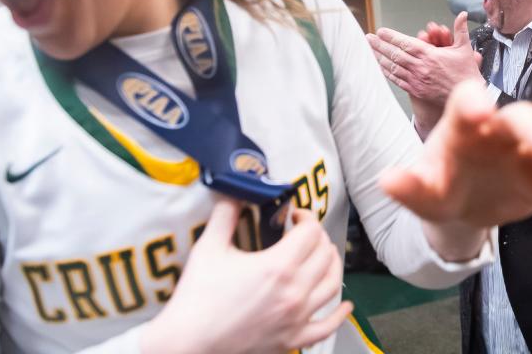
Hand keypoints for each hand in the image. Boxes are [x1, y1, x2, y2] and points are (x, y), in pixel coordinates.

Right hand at [141, 200, 351, 353]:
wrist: (186, 343)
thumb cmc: (196, 297)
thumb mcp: (209, 248)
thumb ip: (225, 214)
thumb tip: (234, 192)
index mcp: (278, 266)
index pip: (311, 231)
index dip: (305, 217)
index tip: (294, 216)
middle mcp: (294, 291)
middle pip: (326, 254)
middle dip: (318, 237)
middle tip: (304, 234)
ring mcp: (296, 317)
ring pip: (333, 284)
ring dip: (332, 265)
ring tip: (323, 256)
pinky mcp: (292, 339)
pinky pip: (327, 326)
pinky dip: (339, 314)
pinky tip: (345, 305)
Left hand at [367, 12, 482, 133]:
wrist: (466, 97)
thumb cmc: (466, 73)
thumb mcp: (465, 49)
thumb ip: (461, 30)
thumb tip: (463, 14)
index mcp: (430, 55)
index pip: (406, 43)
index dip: (391, 37)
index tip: (381, 32)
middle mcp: (421, 67)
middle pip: (395, 54)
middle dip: (380, 45)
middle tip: (368, 38)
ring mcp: (416, 79)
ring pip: (394, 66)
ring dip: (380, 57)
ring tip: (369, 50)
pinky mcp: (416, 90)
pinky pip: (397, 80)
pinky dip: (387, 72)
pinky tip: (379, 67)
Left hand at [380, 80, 531, 231]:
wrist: (462, 208)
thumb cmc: (440, 187)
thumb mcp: (422, 191)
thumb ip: (408, 186)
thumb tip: (386, 180)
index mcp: (463, 125)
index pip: (468, 99)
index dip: (474, 102)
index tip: (481, 111)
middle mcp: (498, 130)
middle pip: (522, 116)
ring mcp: (525, 150)